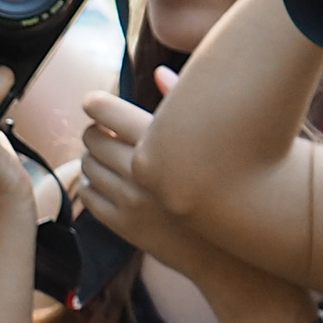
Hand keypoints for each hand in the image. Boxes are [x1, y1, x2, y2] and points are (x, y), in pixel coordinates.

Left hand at [80, 96, 312, 322]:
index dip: (96, 104)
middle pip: (93, 139)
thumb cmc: (232, 182)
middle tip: (102, 129)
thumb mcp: (215, 139)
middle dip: (95, 130)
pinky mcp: (123, 225)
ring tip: (106, 154)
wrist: (234, 249)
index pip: (110, 113)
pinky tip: (107, 180)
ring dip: (93, 156)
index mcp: (165, 143)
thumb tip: (158, 73)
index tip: (93, 102)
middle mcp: (143, 171)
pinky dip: (91, 183)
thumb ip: (182, 103)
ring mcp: (130, 201)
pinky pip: (88, 195)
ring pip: (88, 166)